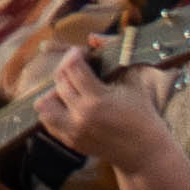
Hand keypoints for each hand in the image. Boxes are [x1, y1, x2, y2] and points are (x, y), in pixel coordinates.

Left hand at [38, 43, 183, 185]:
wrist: (145, 152)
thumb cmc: (143, 114)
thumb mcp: (132, 80)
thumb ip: (114, 55)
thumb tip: (93, 38)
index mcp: (97, 100)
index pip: (71, 68)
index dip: (74, 54)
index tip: (81, 52)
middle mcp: (81, 117)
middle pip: (59, 82)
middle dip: (67, 69)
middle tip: (78, 66)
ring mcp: (73, 131)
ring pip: (45, 104)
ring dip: (54, 91)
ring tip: (70, 87)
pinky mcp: (71, 141)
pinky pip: (48, 121)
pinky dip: (54, 108)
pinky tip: (67, 102)